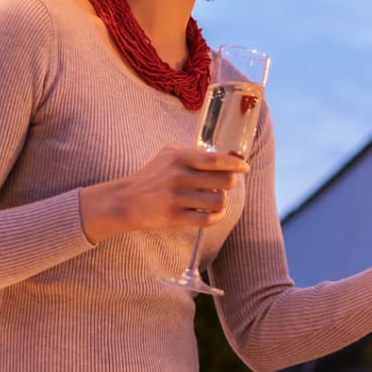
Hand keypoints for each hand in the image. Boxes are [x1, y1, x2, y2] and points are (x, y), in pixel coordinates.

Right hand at [79, 145, 247, 241]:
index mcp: (179, 158)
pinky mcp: (175, 217)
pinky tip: (212, 214)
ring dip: (222, 202)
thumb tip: (219, 155)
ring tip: (215, 200)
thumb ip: (190, 152)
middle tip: (224, 185)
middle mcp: (179, 177)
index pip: (215, 160)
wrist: (126, 201)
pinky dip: (215, 217)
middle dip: (229, 184)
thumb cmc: (150, 177)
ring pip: (219, 201)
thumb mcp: (166, 155)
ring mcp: (177, 198)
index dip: (235, 164)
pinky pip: (207, 219)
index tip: (244, 168)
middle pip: (223, 181)